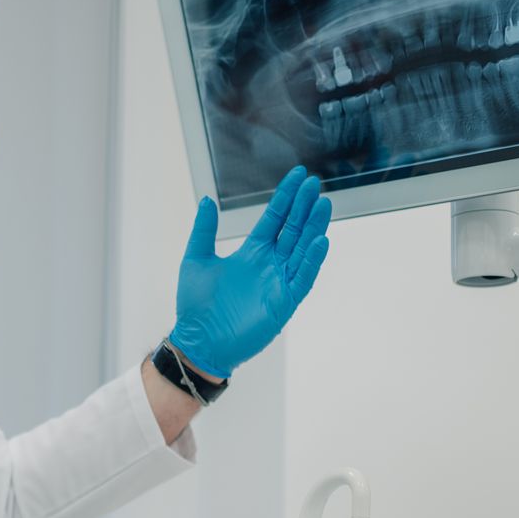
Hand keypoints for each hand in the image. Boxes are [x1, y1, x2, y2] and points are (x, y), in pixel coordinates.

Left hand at [167, 166, 331, 379]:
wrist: (199, 341)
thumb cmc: (195, 305)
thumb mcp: (196, 260)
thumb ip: (204, 230)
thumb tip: (205, 200)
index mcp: (251, 253)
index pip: (274, 219)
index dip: (286, 197)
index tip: (299, 176)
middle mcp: (269, 264)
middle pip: (292, 229)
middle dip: (303, 207)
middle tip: (314, 184)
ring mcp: (279, 281)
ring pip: (302, 249)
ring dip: (313, 227)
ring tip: (323, 204)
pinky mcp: (284, 301)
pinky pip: (303, 277)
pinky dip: (312, 259)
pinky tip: (320, 240)